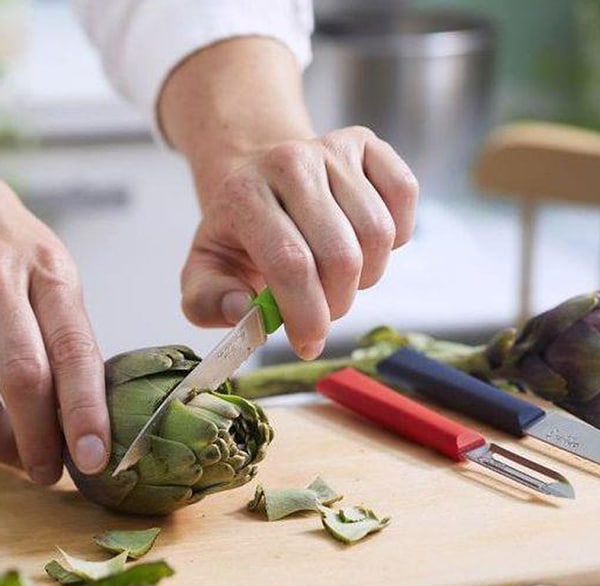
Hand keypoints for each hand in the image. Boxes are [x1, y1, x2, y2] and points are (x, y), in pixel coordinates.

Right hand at [0, 182, 108, 483]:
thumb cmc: (12, 249)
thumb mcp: (48, 277)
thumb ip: (59, 335)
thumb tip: (68, 414)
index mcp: (53, 276)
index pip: (76, 351)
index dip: (85, 409)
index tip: (97, 456)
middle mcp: (8, 280)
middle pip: (25, 372)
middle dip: (40, 433)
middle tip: (53, 474)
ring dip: (0, 434)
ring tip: (21, 460)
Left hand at [180, 126, 417, 358]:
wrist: (266, 186)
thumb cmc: (242, 236)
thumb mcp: (208, 272)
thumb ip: (210, 300)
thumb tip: (244, 310)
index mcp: (243, 195)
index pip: (290, 263)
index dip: (307, 314)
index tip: (309, 344)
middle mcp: (289, 161)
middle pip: (340, 255)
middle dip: (337, 303)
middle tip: (323, 311)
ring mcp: (331, 148)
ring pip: (378, 233)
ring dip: (367, 274)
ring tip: (340, 277)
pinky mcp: (366, 143)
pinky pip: (404, 194)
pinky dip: (396, 234)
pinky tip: (366, 244)